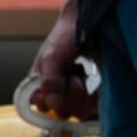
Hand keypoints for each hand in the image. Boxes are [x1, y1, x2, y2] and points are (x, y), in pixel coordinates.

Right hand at [29, 0, 97, 119]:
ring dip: (82, 94)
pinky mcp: (93, 94)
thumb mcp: (51, 57)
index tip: (57, 89)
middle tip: (72, 77)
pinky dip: (95, 96)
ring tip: (82, 75)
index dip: (50, 102)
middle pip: (62, 112)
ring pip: (78, 112)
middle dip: (69, 96)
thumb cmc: (65, 36)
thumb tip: (52, 105)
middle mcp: (57, 92)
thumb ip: (49, 81)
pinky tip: (94, 82)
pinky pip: (94, 107)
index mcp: (40, 85)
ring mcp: (75, 94)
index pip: (41, 107)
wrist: (89, 24)